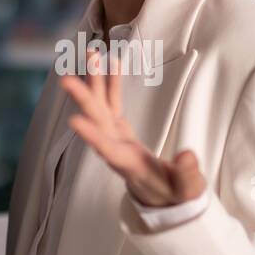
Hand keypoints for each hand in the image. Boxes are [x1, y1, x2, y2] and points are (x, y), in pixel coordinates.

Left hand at [60, 50, 205, 206]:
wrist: (163, 200)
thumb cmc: (175, 195)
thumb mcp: (187, 190)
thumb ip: (187, 175)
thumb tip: (186, 155)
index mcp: (129, 166)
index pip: (108, 150)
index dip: (91, 135)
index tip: (74, 120)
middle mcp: (116, 149)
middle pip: (98, 121)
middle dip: (84, 99)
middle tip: (67, 79)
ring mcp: (116, 138)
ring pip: (101, 107)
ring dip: (94, 82)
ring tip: (91, 55)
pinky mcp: (120, 131)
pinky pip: (113, 103)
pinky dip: (111, 84)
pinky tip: (111, 64)